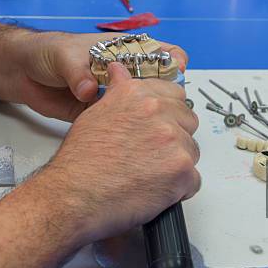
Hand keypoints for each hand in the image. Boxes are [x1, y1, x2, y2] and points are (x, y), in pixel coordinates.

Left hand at [11, 31, 188, 120]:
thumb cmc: (48, 53)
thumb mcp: (64, 56)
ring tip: (153, 127)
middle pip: (161, 85)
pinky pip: (125, 123)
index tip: (177, 73)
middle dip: (169, 96)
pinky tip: (135, 139)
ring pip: (147, 108)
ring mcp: (119, 97)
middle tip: (168, 107)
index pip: (162, 53)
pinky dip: (132, 131)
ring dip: (152, 117)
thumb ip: (78, 72)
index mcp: (126, 52)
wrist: (24, 74)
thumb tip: (88, 90)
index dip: (175, 62)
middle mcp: (128, 75)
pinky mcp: (107, 115)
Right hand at [36, 63, 199, 242]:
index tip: (159, 127)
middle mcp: (159, 111)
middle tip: (150, 156)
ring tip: (147, 175)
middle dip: (175, 139)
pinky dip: (178, 189)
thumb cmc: (80, 162)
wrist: (74, 196)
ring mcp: (174, 140)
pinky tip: (154, 190)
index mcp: (139, 95)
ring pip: (191, 151)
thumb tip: (120, 70)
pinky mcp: (182, 170)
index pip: (175, 95)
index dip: (168, 113)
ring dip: (176, 164)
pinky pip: (193, 180)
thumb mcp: (95, 113)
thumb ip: (118, 91)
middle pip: (188, 122)